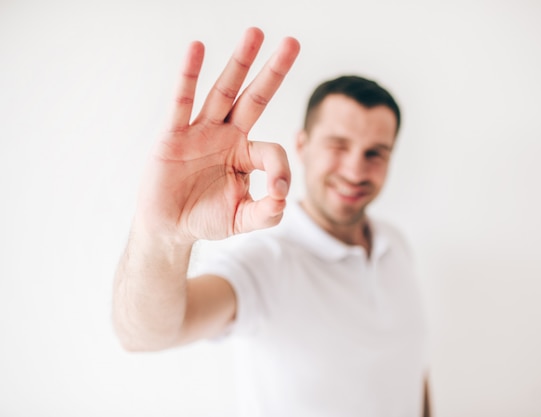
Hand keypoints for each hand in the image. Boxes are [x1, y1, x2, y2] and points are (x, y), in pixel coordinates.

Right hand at [136, 27, 299, 242]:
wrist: (169, 227)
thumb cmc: (206, 218)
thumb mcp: (242, 220)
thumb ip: (267, 213)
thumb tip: (282, 197)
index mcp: (245, 155)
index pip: (272, 151)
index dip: (280, 170)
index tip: (277, 192)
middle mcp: (226, 136)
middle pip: (254, 98)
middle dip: (273, 72)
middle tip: (292, 43)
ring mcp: (201, 132)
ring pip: (223, 92)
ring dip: (239, 63)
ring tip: (255, 33)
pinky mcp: (174, 135)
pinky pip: (182, 102)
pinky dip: (189, 75)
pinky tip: (197, 49)